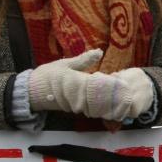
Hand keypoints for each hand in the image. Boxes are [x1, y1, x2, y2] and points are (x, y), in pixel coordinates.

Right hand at [29, 50, 152, 120]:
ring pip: (98, 106)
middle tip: (129, 94)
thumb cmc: (47, 75)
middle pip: (102, 99)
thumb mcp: (65, 64)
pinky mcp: (76, 109)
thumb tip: (99, 52)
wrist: (31, 92)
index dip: (113, 85)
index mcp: (77, 83)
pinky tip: (112, 105)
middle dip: (115, 97)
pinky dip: (102, 108)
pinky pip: (92, 109)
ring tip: (125, 100)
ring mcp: (77, 104)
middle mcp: (79, 96)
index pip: (99, 85)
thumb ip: (83, 60)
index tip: (125, 83)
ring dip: (111, 104)